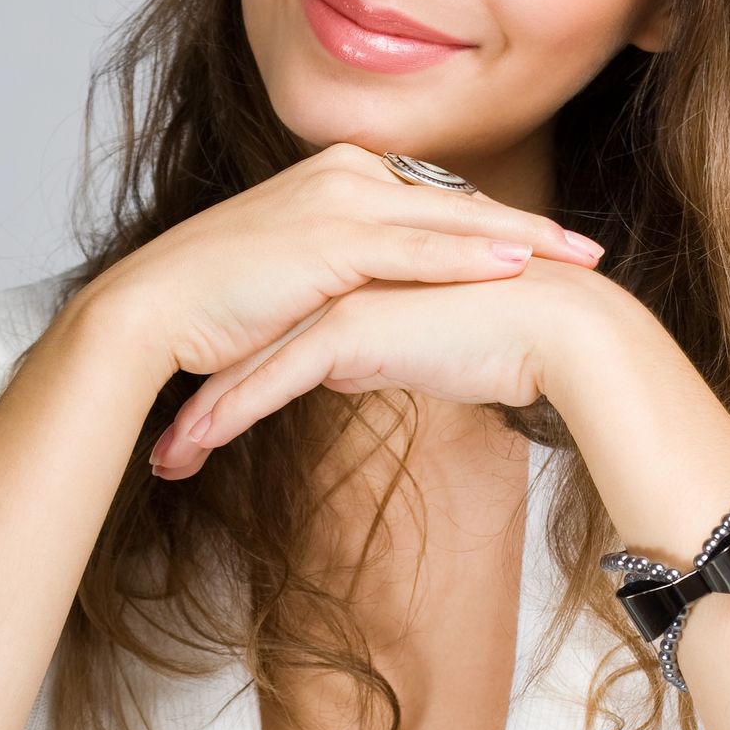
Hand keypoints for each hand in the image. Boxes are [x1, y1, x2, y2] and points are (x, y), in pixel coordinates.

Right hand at [83, 139, 604, 395]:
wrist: (152, 311)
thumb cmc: (218, 306)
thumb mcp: (302, 284)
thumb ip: (352, 282)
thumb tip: (391, 313)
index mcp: (340, 177)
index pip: (439, 202)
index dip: (500, 225)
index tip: (554, 248)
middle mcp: (345, 173)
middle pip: (460, 202)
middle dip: (532, 229)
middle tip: (592, 253)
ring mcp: (338, 199)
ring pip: (451, 219)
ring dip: (523, 240)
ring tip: (578, 261)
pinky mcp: (329, 238)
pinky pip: (417, 249)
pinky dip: (471, 257)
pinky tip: (519, 268)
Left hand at [148, 254, 605, 477]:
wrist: (562, 333)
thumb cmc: (513, 343)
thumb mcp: (426, 347)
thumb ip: (376, 346)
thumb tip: (338, 366)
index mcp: (364, 269)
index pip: (287, 321)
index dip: (243, 368)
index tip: (207, 413)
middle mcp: (344, 272)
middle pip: (256, 337)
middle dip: (207, 392)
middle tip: (170, 444)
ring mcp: (342, 294)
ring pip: (251, 359)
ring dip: (203, 415)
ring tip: (167, 460)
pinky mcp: (347, 328)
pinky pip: (271, 379)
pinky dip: (227, 416)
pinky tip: (194, 448)